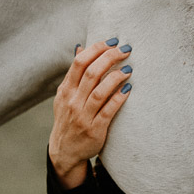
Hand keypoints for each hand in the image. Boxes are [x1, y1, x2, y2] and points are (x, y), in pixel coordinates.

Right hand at [49, 39, 132, 187]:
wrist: (64, 151)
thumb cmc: (69, 118)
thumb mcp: (65, 95)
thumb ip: (74, 73)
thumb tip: (81, 47)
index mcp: (66, 90)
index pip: (79, 63)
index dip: (97, 49)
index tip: (112, 42)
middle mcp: (73, 101)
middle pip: (91, 73)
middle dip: (110, 58)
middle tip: (126, 50)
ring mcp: (83, 116)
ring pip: (99, 92)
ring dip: (116, 77)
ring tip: (129, 68)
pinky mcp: (95, 130)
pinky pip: (108, 111)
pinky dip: (118, 98)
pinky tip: (128, 89)